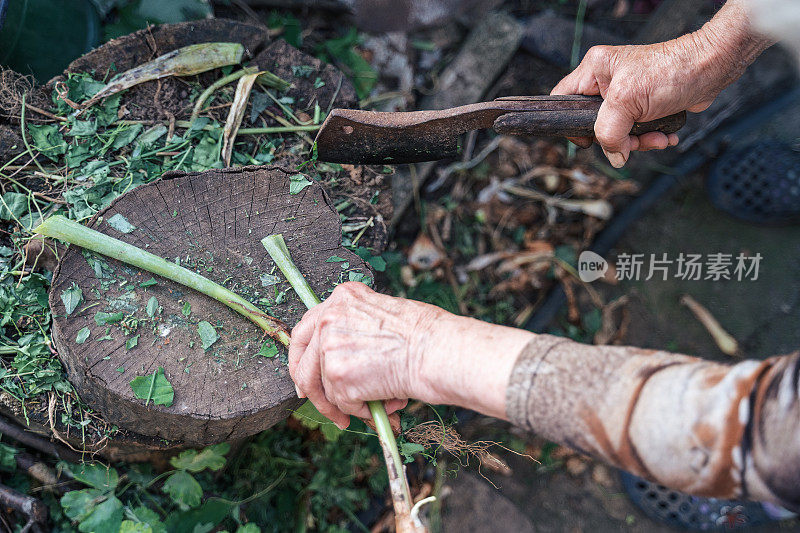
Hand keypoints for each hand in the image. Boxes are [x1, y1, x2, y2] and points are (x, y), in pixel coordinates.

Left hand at [289, 282, 533, 427]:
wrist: (437, 351)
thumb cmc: (424, 335)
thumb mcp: (382, 315)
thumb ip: (355, 330)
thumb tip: (341, 361)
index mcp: (342, 298)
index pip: (307, 328)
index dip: (304, 356)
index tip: (306, 375)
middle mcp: (330, 317)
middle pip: (303, 361)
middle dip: (312, 390)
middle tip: (324, 406)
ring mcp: (330, 346)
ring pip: (324, 388)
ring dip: (346, 404)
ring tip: (374, 407)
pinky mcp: (338, 375)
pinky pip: (342, 403)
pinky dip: (361, 410)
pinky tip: (385, 403)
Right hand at [551, 1, 769, 167]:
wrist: (712, 68)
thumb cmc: (672, 70)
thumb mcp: (628, 101)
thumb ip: (609, 132)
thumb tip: (613, 156)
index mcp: (595, 70)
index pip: (563, 99)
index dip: (570, 123)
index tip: (588, 139)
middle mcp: (608, 81)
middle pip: (594, 123)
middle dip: (616, 138)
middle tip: (631, 141)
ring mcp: (628, 95)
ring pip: (618, 132)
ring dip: (637, 142)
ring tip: (656, 138)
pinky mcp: (646, 105)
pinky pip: (638, 131)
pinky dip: (650, 138)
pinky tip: (664, 135)